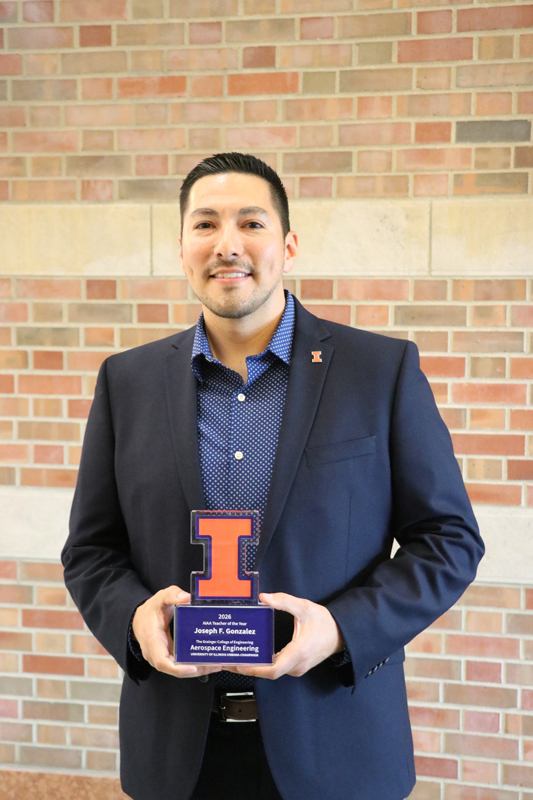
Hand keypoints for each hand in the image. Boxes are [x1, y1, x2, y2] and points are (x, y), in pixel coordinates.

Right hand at [132, 585, 221, 678]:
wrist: (139, 618)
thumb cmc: (150, 610)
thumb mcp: (160, 598)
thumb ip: (172, 595)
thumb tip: (186, 598)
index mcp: (152, 640)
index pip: (162, 661)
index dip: (178, 668)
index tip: (193, 669)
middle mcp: (155, 653)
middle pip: (174, 669)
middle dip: (194, 670)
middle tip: (214, 666)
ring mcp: (161, 657)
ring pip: (178, 669)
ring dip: (197, 670)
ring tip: (216, 665)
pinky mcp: (167, 657)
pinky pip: (180, 665)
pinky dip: (193, 665)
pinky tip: (208, 662)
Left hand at [227, 592, 343, 679]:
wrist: (340, 634)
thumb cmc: (324, 622)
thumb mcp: (304, 607)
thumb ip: (284, 601)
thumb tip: (264, 597)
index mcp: (298, 652)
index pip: (274, 670)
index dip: (255, 669)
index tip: (240, 665)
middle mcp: (297, 665)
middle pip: (269, 673)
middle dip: (249, 668)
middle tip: (228, 661)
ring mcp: (297, 668)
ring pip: (273, 672)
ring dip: (255, 667)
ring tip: (236, 659)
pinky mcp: (296, 667)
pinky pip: (277, 669)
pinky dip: (264, 665)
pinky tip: (253, 658)